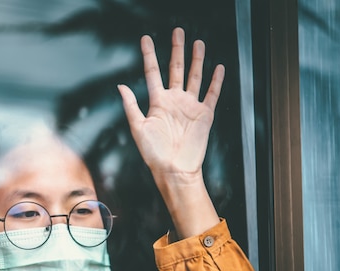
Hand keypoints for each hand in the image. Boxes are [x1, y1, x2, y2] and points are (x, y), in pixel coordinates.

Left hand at [117, 27, 223, 185]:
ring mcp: (190, 106)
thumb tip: (121, 86)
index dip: (149, 55)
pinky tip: (218, 68)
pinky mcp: (204, 115)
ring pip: (194, 77)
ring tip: (198, 43)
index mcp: (157, 102)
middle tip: (178, 32)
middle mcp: (174, 101)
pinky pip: (212, 94)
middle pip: (176, 69)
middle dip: (177, 50)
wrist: (174, 169)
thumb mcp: (138, 128)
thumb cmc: (154, 154)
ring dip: (196, 60)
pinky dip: (216, 81)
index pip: (153, 72)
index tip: (146, 39)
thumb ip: (131, 106)